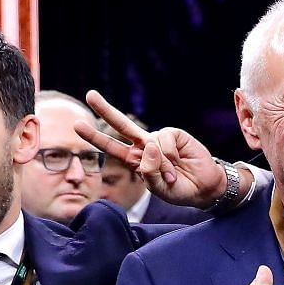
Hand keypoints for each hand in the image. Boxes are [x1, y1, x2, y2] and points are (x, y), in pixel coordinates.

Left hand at [77, 89, 232, 207]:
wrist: (205, 187)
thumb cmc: (179, 189)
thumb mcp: (158, 189)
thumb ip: (149, 172)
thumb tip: (149, 146)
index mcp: (135, 160)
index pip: (111, 146)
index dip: (95, 136)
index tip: (78, 124)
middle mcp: (144, 146)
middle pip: (122, 125)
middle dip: (105, 109)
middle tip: (90, 95)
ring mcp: (159, 139)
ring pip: (148, 142)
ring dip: (161, 163)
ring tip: (172, 174)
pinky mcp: (174, 134)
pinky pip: (164, 140)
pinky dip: (170, 154)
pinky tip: (179, 162)